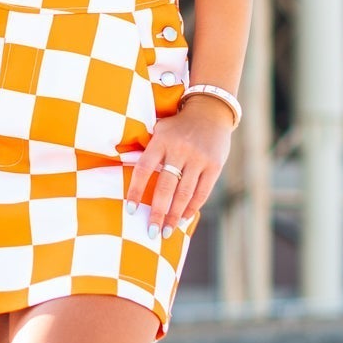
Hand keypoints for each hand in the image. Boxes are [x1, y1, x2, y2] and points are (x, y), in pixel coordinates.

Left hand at [126, 94, 234, 237]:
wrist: (210, 110)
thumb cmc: (178, 126)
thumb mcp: (159, 130)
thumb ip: (148, 150)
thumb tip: (128, 177)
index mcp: (161, 140)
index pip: (144, 169)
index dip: (136, 191)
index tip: (131, 211)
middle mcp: (180, 149)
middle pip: (166, 187)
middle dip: (158, 213)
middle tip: (151, 232)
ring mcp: (198, 158)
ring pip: (184, 193)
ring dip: (175, 215)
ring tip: (167, 232)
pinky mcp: (214, 165)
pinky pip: (202, 192)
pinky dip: (192, 207)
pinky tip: (183, 219)